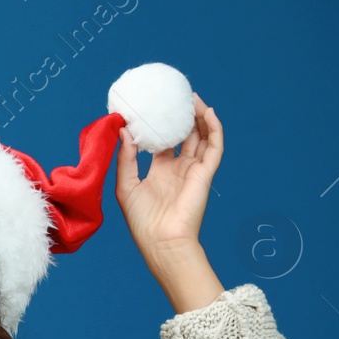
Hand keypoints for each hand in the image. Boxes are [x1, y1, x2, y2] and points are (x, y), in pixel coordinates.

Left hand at [114, 92, 221, 262]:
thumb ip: (126, 158)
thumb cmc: (142, 220)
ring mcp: (194, 170)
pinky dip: (214, 129)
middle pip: (185, 136)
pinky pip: (215, 147)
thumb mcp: (126, 185)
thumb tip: (124, 131)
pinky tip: (208, 113)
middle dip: (183, 117)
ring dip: (200, 118)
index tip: (152, 109)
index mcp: (160, 172)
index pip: (163, 143)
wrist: (162, 241)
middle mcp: (178, 169)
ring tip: (193, 98)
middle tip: (177, 97)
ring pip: (202, 137)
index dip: (160, 126)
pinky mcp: (205, 173)